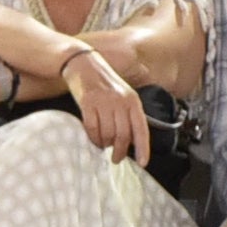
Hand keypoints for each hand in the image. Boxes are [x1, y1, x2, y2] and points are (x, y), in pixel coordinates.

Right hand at [59, 46, 148, 162]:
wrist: (83, 63)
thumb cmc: (103, 82)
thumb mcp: (122, 94)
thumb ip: (128, 113)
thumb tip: (129, 141)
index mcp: (132, 100)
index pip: (141, 129)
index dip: (143, 148)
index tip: (142, 163)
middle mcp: (120, 102)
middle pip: (123, 136)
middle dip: (119, 151)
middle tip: (116, 159)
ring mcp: (104, 102)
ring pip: (107, 134)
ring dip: (105, 144)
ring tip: (102, 145)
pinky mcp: (87, 103)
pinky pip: (92, 128)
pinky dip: (93, 138)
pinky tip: (94, 140)